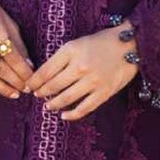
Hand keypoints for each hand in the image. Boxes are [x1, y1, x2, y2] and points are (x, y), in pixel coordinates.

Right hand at [0, 0, 34, 108]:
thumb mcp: (8, 22)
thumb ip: (18, 44)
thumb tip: (29, 66)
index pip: (12, 57)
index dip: (24, 71)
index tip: (33, 80)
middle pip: (0, 68)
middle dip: (16, 81)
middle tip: (27, 89)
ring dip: (3, 89)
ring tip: (15, 94)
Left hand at [23, 24, 138, 119]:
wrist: (130, 46)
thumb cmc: (101, 43)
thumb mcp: (77, 44)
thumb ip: (61, 58)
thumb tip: (43, 75)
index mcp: (71, 51)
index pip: (45, 71)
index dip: (33, 81)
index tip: (28, 86)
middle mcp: (80, 67)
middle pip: (53, 86)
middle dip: (41, 92)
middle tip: (37, 95)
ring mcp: (92, 81)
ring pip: (65, 98)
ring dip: (53, 104)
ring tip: (47, 106)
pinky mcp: (104, 93)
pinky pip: (84, 108)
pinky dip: (72, 115)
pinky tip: (64, 116)